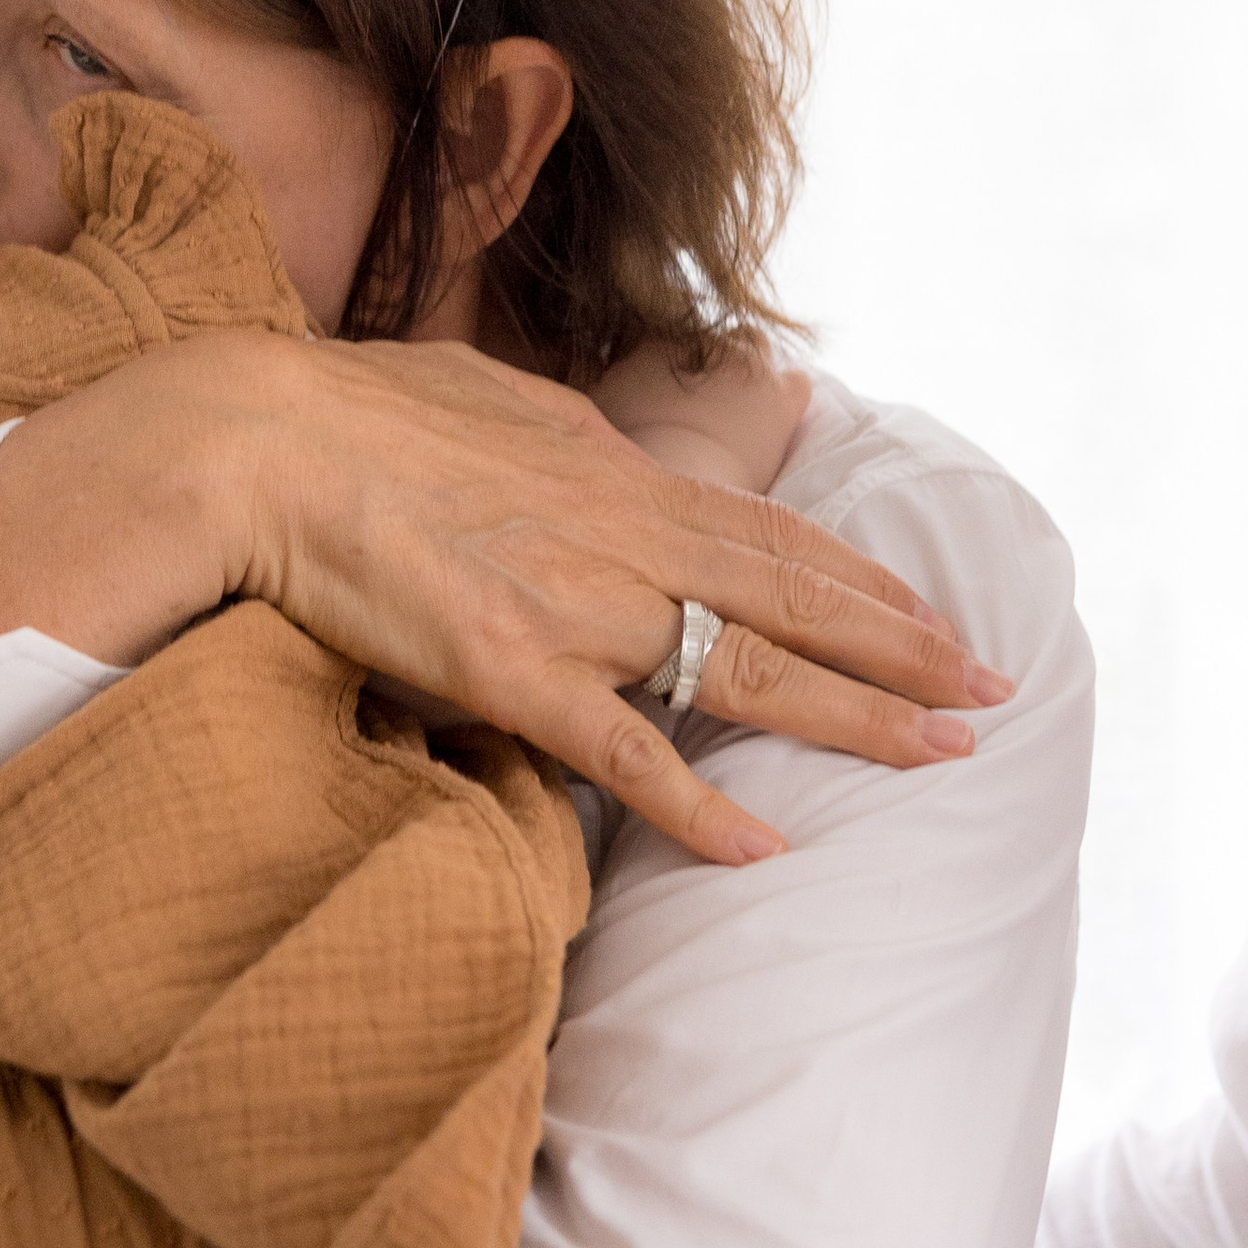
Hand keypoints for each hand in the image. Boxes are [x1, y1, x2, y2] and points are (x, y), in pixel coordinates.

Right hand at [0, 331, 1008, 867]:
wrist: (252, 443)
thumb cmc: (342, 415)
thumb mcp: (480, 397)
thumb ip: (556, 437)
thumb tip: (598, 452)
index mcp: (607, 471)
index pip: (767, 532)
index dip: (859, 579)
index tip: (932, 615)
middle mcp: (615, 536)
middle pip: (792, 597)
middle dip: (905, 646)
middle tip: (994, 688)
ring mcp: (572, 606)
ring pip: (747, 668)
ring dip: (856, 717)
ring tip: (944, 753)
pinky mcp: (511, 672)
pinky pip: (627, 754)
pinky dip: (701, 807)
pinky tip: (767, 850)